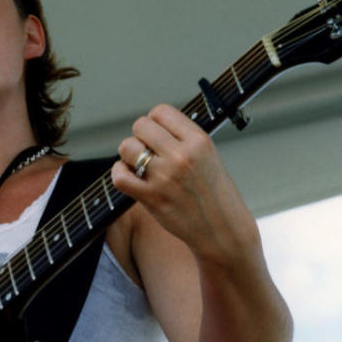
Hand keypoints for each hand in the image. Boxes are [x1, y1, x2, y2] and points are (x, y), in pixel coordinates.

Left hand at [111, 103, 257, 263]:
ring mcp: (165, 177)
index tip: (158, 135)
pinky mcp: (152, 198)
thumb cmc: (214, 193)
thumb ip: (182, 139)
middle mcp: (181, 156)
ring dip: (129, 155)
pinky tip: (129, 176)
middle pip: (140, 126)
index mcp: (199, 141)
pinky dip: (119, 173)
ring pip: (127, 147)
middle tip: (148, 151)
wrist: (222, 230)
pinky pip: (120, 176)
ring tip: (139, 165)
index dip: (155, 122)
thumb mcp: (208, 156)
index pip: (161, 112)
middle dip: (140, 137)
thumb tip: (150, 126)